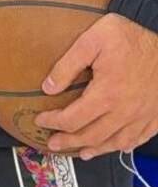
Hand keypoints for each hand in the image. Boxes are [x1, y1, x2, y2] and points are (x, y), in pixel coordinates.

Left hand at [35, 13, 157, 158]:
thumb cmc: (126, 35)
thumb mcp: (91, 40)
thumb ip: (67, 65)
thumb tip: (48, 87)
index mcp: (106, 94)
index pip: (73, 118)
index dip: (53, 122)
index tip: (40, 120)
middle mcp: (124, 111)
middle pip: (91, 136)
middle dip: (69, 141)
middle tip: (53, 143)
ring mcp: (142, 115)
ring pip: (115, 142)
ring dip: (95, 149)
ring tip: (80, 151)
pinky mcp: (155, 115)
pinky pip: (138, 139)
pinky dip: (123, 146)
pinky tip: (116, 146)